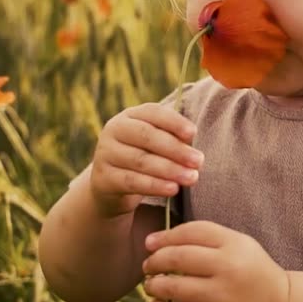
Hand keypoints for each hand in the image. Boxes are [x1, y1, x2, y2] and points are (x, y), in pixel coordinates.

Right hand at [88, 102, 203, 217]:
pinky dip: (155, 186)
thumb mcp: (156, 145)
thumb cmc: (144, 157)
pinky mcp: (103, 178)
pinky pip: (132, 181)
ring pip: (141, 160)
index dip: (174, 122)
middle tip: (199, 161)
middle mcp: (114, 130)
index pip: (153, 112)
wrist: (112, 186)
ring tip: (192, 177)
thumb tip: (191, 142)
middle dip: (176, 149)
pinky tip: (173, 189)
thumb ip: (173, 139)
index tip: (193, 133)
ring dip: (170, 169)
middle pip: (147, 136)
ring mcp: (105, 154)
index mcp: (130, 116)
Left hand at [142, 221, 289, 301]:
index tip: (150, 243)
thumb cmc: (251, 271)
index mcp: (234, 244)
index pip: (190, 232)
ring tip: (151, 286)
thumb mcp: (238, 244)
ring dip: (153, 285)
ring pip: (173, 287)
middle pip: (177, 257)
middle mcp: (228, 267)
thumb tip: (156, 242)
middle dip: (154, 261)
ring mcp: (222, 296)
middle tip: (148, 266)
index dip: (164, 236)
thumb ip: (205, 238)